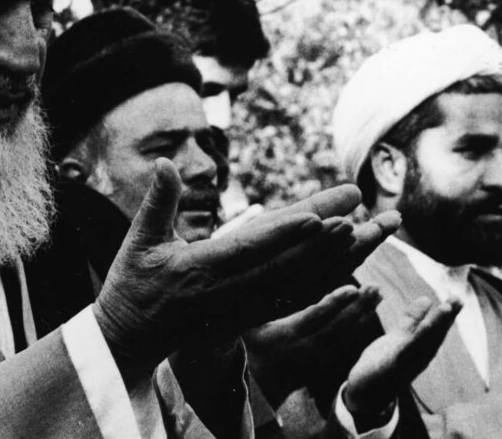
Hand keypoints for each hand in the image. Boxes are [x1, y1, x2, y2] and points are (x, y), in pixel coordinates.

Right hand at [93, 159, 401, 381]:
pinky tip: (352, 263)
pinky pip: (298, 296)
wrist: (131, 339)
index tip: (321, 215)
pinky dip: (327, 279)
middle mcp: (231, 292)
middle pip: (288, 263)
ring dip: (337, 257)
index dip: (288, 234)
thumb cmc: (131, 285)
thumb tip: (165, 163)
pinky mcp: (254, 315)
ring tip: (369, 229)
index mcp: (203, 271)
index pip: (252, 250)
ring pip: (300, 281)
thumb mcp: (137, 243)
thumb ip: (157, 203)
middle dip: (327, 237)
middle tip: (360, 208)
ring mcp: (246, 307)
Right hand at [244, 284, 382, 404]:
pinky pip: (347, 345)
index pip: (314, 317)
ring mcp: (318, 358)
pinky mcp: (326, 363)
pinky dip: (360, 328)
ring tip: (377, 294)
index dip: (334, 303)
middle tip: (374, 288)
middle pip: (337, 327)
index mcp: (287, 334)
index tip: (351, 289)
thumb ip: (257, 304)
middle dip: (357, 307)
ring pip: (346, 336)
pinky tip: (370, 311)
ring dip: (363, 315)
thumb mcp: (250, 325)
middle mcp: (306, 348)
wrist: (262, 385)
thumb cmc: (255, 345)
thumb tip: (259, 279)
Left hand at [343, 297, 461, 419]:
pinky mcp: (391, 369)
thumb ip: (413, 320)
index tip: (459, 299)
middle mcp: (418, 358)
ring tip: (445, 308)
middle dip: (446, 319)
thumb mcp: (400, 337)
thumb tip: (427, 299)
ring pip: (423, 343)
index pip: (437, 331)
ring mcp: (406, 365)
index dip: (448, 316)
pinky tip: (423, 326)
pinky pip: (405, 353)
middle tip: (457, 300)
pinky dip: (415, 340)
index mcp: (421, 350)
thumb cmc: (384, 363)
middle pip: (434, 337)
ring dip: (435, 326)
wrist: (366, 391)